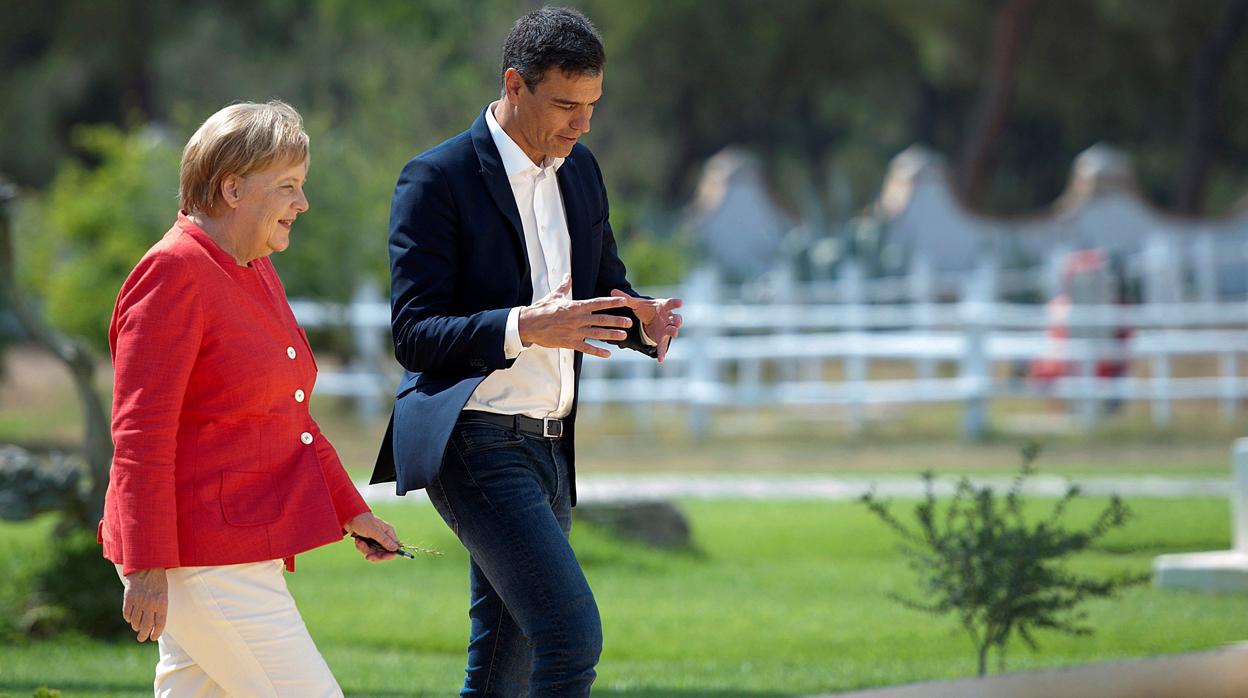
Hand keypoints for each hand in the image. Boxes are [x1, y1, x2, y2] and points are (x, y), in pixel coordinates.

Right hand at [121, 567, 167, 641]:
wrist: (146, 566)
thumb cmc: (158, 581)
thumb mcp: (164, 593)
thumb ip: (159, 607)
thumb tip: (155, 623)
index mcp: (162, 603)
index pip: (160, 624)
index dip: (156, 633)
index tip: (153, 638)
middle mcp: (150, 605)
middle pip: (146, 626)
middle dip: (143, 635)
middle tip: (141, 638)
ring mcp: (139, 602)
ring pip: (135, 621)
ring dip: (136, 626)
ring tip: (137, 627)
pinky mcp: (129, 598)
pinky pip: (127, 613)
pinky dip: (128, 618)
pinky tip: (130, 618)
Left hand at [344, 512, 399, 561]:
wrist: (348, 517)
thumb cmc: (362, 520)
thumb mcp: (373, 530)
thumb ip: (384, 540)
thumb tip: (395, 549)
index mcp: (388, 532)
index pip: (394, 547)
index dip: (389, 554)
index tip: (381, 557)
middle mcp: (383, 537)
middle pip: (384, 553)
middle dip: (374, 555)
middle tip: (367, 556)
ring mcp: (376, 540)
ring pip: (374, 553)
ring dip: (365, 549)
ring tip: (359, 542)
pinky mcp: (368, 542)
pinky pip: (366, 551)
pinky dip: (361, 547)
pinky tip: (357, 540)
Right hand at [518, 274, 634, 358]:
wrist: (528, 324)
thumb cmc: (541, 309)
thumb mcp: (554, 296)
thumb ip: (564, 287)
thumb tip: (568, 277)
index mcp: (575, 306)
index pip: (597, 303)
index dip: (612, 302)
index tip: (624, 301)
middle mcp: (577, 319)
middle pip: (601, 319)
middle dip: (616, 320)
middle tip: (630, 322)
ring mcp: (574, 332)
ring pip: (596, 334)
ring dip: (611, 335)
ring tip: (623, 336)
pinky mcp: (569, 343)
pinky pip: (586, 348)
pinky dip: (597, 352)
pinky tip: (607, 354)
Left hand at [610, 290, 683, 361]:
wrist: (650, 320)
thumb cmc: (647, 309)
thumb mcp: (637, 304)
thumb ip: (627, 299)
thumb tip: (612, 290)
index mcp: (663, 306)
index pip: (671, 303)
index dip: (676, 303)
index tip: (681, 303)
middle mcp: (668, 317)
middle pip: (676, 318)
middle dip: (677, 320)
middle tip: (677, 321)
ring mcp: (667, 328)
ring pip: (673, 330)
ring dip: (674, 331)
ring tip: (673, 333)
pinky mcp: (662, 338)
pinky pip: (663, 346)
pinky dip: (662, 352)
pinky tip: (660, 360)